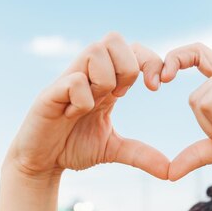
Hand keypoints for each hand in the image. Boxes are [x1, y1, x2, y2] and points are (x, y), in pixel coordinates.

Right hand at [6, 32, 169, 179]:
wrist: (41, 161)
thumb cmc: (73, 147)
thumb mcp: (114, 150)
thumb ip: (141, 155)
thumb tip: (170, 171)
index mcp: (107, 82)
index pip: (133, 50)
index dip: (150, 61)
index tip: (156, 87)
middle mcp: (88, 74)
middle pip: (115, 39)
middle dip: (128, 66)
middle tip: (121, 95)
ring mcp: (69, 80)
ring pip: (95, 50)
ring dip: (104, 80)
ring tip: (94, 105)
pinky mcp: (50, 92)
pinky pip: (74, 81)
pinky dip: (82, 99)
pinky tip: (72, 115)